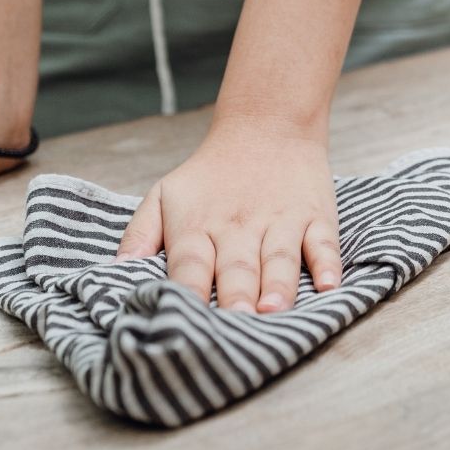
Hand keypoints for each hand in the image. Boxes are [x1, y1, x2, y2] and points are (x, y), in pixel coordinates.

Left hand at [114, 117, 342, 311]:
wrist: (266, 125)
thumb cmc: (210, 174)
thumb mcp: (165, 194)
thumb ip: (141, 233)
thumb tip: (119, 268)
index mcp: (198, 226)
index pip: (189, 263)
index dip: (186, 291)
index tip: (182, 322)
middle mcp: (238, 228)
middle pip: (236, 268)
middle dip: (235, 298)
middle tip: (234, 324)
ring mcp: (281, 222)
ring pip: (279, 259)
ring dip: (278, 286)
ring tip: (273, 311)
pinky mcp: (315, 217)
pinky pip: (324, 243)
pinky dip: (328, 264)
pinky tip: (329, 285)